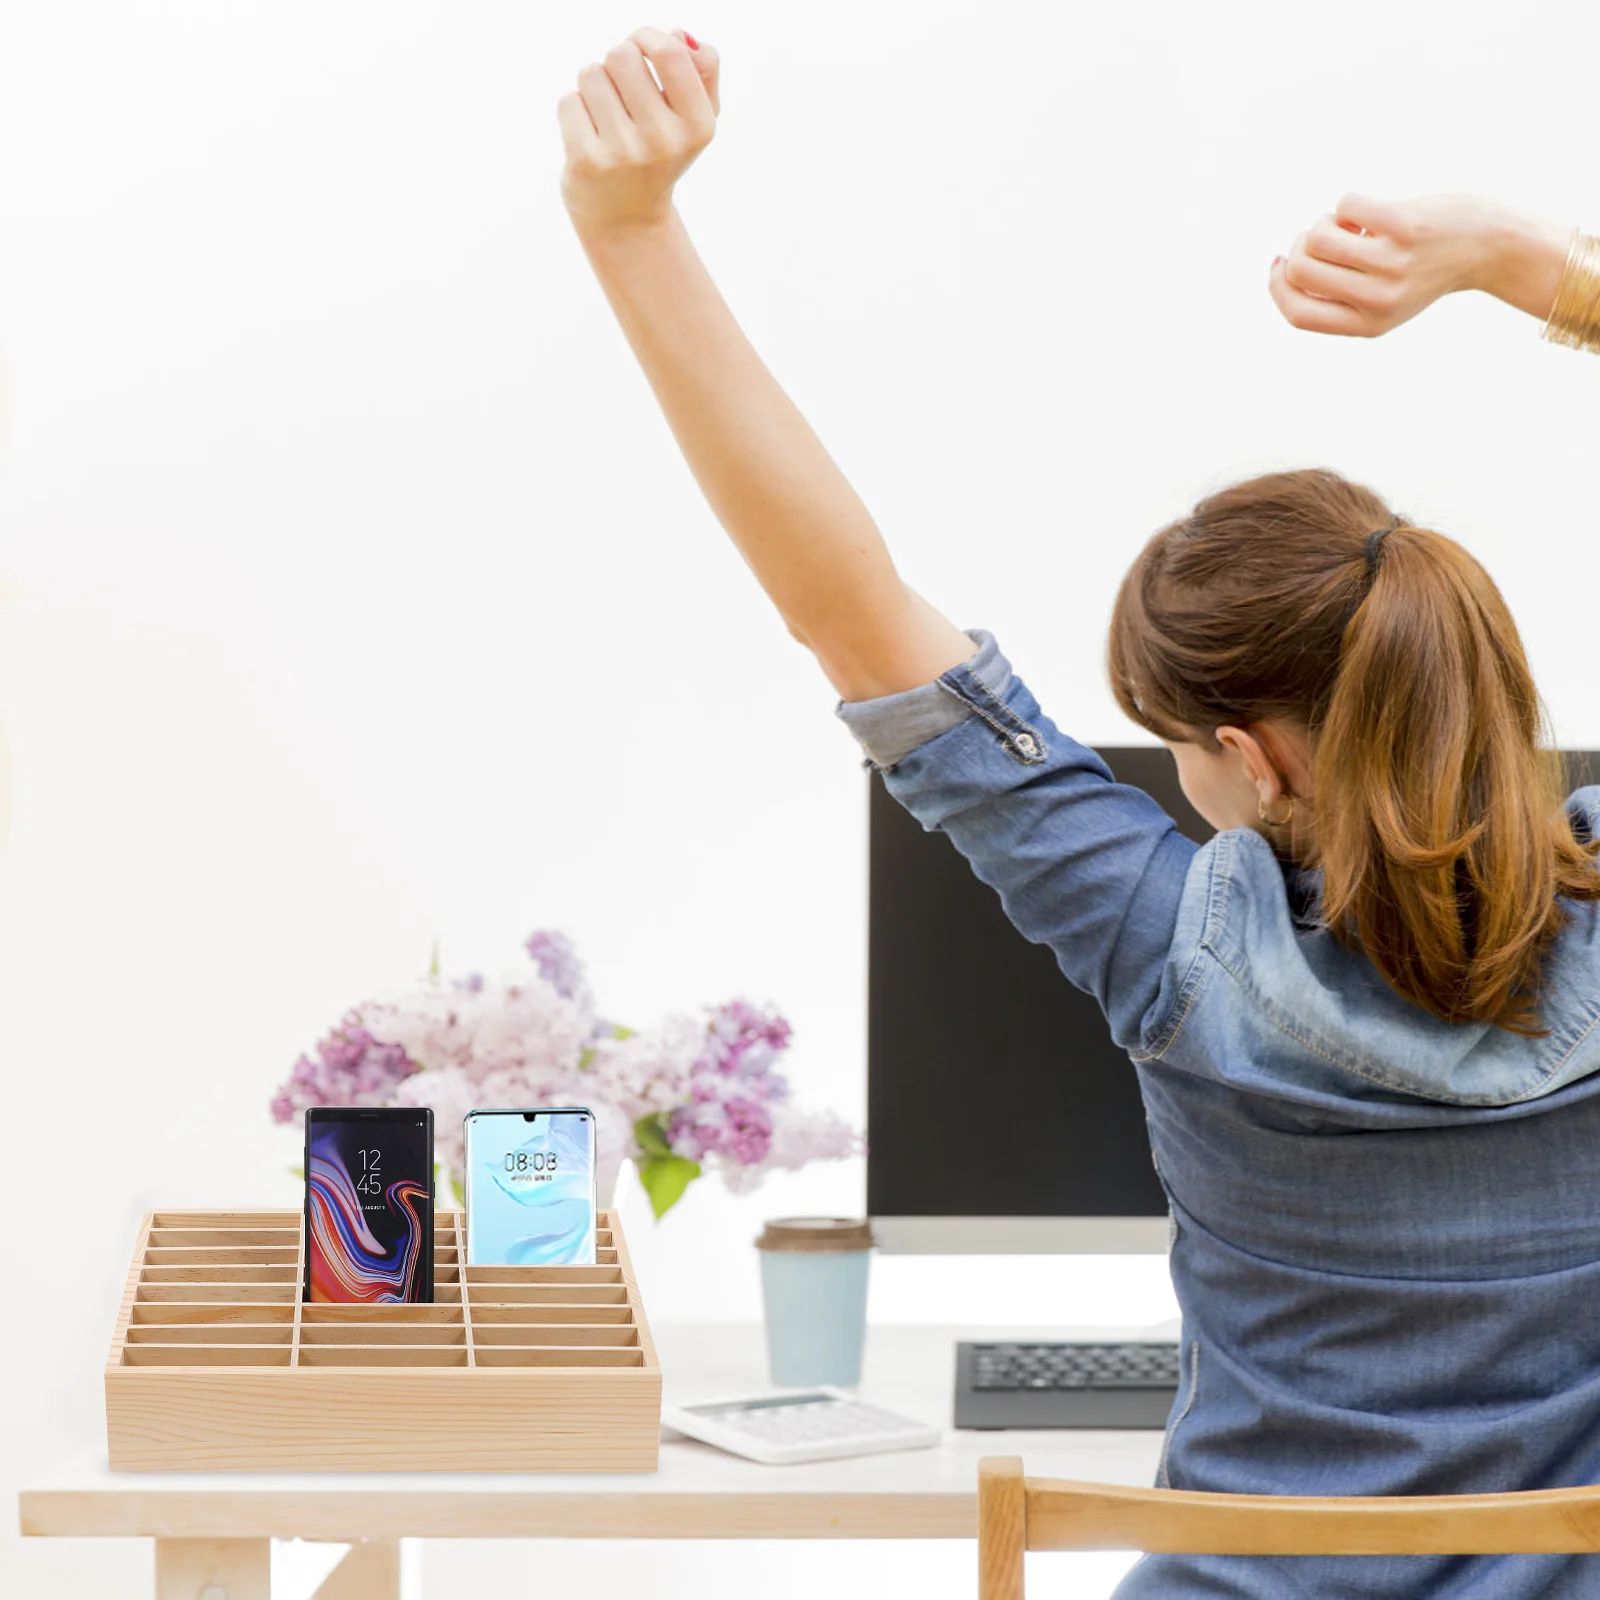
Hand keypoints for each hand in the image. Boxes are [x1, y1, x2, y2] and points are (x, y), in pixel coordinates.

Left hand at [557, 26, 720, 235]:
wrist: (628, 220)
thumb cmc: (662, 155)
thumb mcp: (695, 120)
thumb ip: (703, 72)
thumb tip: (679, 36)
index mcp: (697, 126)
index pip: (670, 52)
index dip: (647, 37)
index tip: (640, 48)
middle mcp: (663, 141)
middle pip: (622, 54)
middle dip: (616, 63)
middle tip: (622, 92)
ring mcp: (623, 153)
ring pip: (591, 73)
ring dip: (594, 86)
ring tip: (606, 117)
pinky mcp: (586, 162)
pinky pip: (569, 101)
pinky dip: (574, 111)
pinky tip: (589, 136)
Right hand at [1268, 192, 1557, 336]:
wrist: (1487, 247)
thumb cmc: (1423, 271)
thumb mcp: (1380, 301)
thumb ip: (1335, 297)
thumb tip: (1282, 266)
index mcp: (1367, 325)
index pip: (1298, 314)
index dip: (1277, 287)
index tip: (1278, 263)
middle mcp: (1378, 299)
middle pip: (1301, 271)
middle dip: (1301, 246)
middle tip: (1323, 237)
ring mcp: (1391, 262)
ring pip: (1318, 237)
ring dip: (1325, 222)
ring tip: (1348, 224)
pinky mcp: (1403, 225)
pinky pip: (1346, 205)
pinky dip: (1350, 203)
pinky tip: (1369, 211)